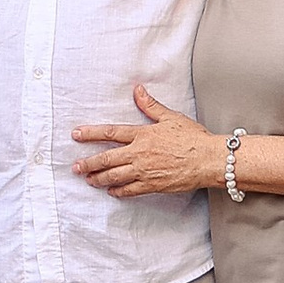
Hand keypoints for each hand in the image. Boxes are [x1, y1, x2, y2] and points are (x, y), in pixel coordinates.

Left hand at [71, 83, 223, 200]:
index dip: (91, 134)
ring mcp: (144, 171)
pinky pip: (130, 190)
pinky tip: (111, 192)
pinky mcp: (152, 185)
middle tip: (76, 167)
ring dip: (99, 179)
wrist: (208, 160)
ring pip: (115, 177)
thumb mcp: (171, 117)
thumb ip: (150, 106)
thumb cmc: (193, 138)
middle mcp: (139, 153)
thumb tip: (138, 90)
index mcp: (142, 134)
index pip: (110, 133)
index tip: (76, 135)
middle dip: (89, 163)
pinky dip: (118, 191)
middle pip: (107, 159)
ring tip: (88, 180)